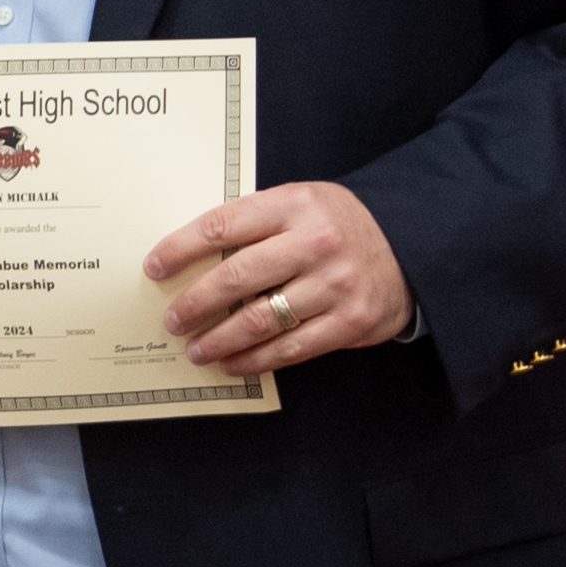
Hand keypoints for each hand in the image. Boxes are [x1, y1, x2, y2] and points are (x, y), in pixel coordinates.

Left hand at [145, 182, 413, 374]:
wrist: (410, 245)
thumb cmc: (337, 225)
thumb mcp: (301, 203)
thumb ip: (256, 222)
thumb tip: (191, 255)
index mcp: (294, 204)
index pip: (223, 226)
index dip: (182, 249)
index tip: (155, 267)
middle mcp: (314, 243)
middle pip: (236, 276)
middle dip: (195, 303)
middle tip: (172, 319)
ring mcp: (334, 284)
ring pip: (260, 319)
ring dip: (218, 339)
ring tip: (194, 349)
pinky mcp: (349, 322)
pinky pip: (290, 348)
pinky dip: (254, 360)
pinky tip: (231, 363)